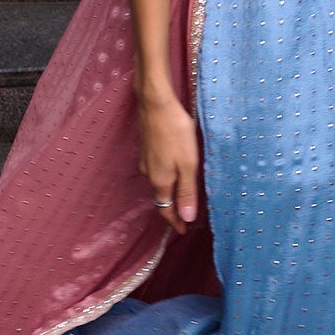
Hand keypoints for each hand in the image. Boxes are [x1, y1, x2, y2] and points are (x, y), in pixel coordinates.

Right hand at [137, 91, 199, 234]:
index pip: (166, 210)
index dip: (175, 222)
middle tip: (185, 217)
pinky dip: (166, 177)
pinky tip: (174, 171)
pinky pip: (157, 170)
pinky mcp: (147, 148)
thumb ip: (187, 191)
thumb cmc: (175, 132)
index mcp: (161, 181)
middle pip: (161, 198)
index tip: (183, 231)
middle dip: (173, 209)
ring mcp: (146, 161)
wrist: (155, 103)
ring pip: (158, 183)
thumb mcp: (187, 164)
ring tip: (183, 196)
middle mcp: (150, 174)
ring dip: (170, 192)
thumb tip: (186, 218)